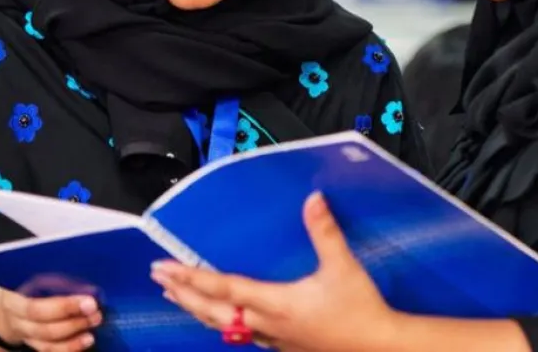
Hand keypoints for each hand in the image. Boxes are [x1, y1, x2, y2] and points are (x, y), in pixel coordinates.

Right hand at [0, 286, 101, 350]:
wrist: (6, 310)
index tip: (89, 301)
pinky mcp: (33, 345)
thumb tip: (87, 284)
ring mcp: (24, 336)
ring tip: (93, 328)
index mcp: (12, 299)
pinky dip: (69, 348)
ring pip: (47, 343)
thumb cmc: (26, 287)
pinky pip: (50, 351)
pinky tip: (85, 341)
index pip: (35, 307)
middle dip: (73, 322)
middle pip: (43, 328)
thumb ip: (54, 280)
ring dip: (73, 339)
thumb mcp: (32, 277)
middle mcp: (16, 321)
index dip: (64, 307)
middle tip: (96, 313)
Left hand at [151, 191, 398, 351]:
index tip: (164, 267)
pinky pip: (242, 336)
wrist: (378, 348)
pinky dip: (222, 324)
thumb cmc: (360, 310)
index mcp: (275, 302)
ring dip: (197, 310)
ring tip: (177, 299)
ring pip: (223, 326)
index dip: (190, 278)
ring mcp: (272, 339)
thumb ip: (325, 232)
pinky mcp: (283, 346)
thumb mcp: (343, 266)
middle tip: (159, 279)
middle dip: (183, 293)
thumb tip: (313, 199)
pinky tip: (222, 323)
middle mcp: (266, 324)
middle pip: (212, 310)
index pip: (222, 288)